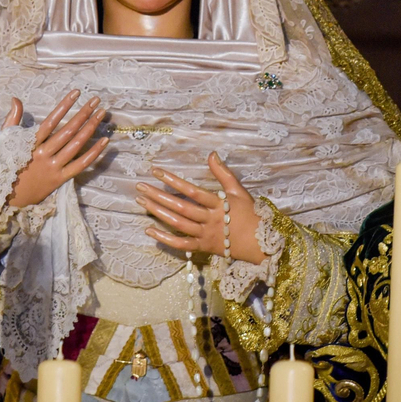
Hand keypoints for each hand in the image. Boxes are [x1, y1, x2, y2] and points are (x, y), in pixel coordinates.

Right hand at [5, 91, 109, 209]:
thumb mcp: (5, 141)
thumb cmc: (6, 165)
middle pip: (68, 130)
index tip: (76, 93)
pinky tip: (105, 141)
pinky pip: (81, 164)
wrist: (6, 197)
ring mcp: (53, 167)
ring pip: (76, 145)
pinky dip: (94, 153)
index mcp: (30, 143)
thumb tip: (16, 99)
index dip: (64, 105)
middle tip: (96, 100)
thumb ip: (13, 119)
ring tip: (101, 114)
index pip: (51, 120)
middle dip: (83, 113)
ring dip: (90, 128)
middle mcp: (44, 153)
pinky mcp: (60, 179)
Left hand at [136, 153, 263, 263]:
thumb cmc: (250, 214)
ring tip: (141, 202)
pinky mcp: (203, 247)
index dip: (174, 181)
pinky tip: (149, 230)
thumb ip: (223, 173)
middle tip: (140, 186)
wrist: (261, 243)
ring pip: (178, 224)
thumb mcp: (239, 190)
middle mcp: (210, 219)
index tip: (156, 171)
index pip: (192, 191)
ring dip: (158, 213)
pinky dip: (165, 239)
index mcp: (219, 204)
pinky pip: (182, 244)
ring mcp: (205, 235)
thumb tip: (211, 154)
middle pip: (181, 207)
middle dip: (159, 196)